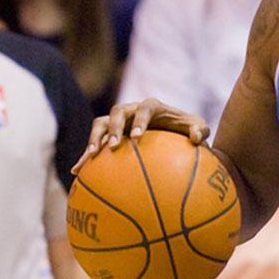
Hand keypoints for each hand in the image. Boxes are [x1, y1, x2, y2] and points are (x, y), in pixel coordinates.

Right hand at [72, 98, 209, 174]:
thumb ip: (201, 130)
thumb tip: (196, 138)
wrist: (175, 132)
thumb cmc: (188, 129)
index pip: (145, 108)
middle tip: (112, 147)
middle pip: (117, 112)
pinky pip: (95, 142)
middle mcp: (133, 110)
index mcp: (153, 106)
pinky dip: (85, 155)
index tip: (138, 137)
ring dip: (94, 138)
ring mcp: (119, 121)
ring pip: (100, 124)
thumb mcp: (199, 128)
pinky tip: (77, 172)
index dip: (140, 120)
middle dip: (113, 128)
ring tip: (90, 156)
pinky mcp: (110, 134)